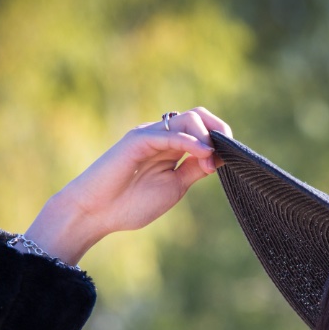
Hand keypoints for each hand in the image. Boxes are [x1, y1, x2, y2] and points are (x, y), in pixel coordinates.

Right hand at [23, 107, 232, 263]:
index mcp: (171, 147)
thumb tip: (221, 158)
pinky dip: (188, 141)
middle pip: (197, 116)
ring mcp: (149, 136)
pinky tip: (202, 153)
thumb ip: (194, 170)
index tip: (233, 159)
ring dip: (206, 136)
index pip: (202, 130)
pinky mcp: (136, 141)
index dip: (220, 138)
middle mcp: (161, 136)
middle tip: (229, 149)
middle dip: (218, 129)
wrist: (96, 213)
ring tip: (210, 160)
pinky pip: (166, 134)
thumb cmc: (131, 204)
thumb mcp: (174, 187)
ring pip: (186, 119)